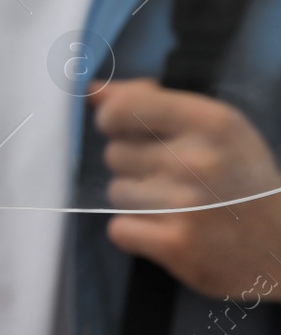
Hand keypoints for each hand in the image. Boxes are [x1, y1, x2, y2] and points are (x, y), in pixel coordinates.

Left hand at [92, 77, 280, 298]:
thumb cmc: (242, 181)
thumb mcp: (214, 129)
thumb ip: (152, 103)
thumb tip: (93, 91)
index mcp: (211, 122)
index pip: (123, 108)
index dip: (112, 119)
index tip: (124, 129)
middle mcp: (197, 159)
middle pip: (115, 154)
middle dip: (134, 166)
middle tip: (174, 180)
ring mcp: (185, 203)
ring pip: (116, 192)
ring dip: (136, 201)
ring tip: (176, 206)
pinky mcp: (175, 243)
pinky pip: (118, 228)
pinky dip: (136, 233)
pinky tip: (168, 231)